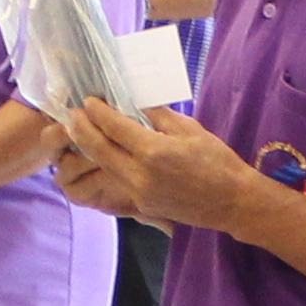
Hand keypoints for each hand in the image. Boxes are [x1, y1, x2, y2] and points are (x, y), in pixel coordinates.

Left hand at [52, 95, 261, 232]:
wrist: (232, 203)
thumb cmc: (217, 161)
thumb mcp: (190, 129)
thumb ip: (158, 115)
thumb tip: (135, 101)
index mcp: (154, 151)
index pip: (114, 127)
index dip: (98, 112)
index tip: (89, 100)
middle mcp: (140, 174)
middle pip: (98, 149)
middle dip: (81, 129)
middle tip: (73, 114)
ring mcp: (138, 193)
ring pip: (103, 166)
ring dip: (88, 148)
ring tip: (80, 131)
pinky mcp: (141, 205)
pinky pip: (118, 180)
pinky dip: (107, 163)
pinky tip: (104, 152)